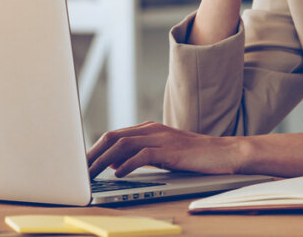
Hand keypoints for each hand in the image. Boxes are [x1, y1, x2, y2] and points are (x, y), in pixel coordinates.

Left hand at [87, 121, 243, 177]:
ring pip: (122, 145)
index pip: (113, 135)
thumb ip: (138, 155)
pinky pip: (142, 155)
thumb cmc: (194, 156)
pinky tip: (117, 174)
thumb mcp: (162, 154)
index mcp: (148, 129)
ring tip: (90, 174)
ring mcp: (160, 138)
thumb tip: (113, 163)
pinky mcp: (170, 150)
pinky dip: (127, 164)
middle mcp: (151, 129)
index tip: (81, 163)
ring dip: (103, 160)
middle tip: (78, 170)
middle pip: (113, 137)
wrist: (224, 153)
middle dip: (92, 154)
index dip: (94, 148)